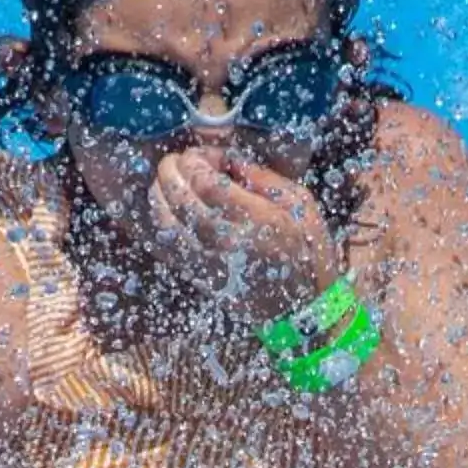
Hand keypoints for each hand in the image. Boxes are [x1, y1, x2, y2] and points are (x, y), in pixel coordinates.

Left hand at [147, 150, 340, 322]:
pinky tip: (163, 209)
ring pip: (167, 223)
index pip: (206, 182)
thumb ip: (264, 178)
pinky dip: (159, 223)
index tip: (205, 155)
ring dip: (158, 195)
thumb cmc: (308, 254)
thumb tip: (230, 160)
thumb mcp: (301, 206)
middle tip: (176, 160)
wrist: (304, 312)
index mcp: (256, 220)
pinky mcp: (201, 279)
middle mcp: (227, 242)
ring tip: (165, 180)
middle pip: (180, 198)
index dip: (197, 161)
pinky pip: (168, 248)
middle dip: (171, 171)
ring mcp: (209, 263)